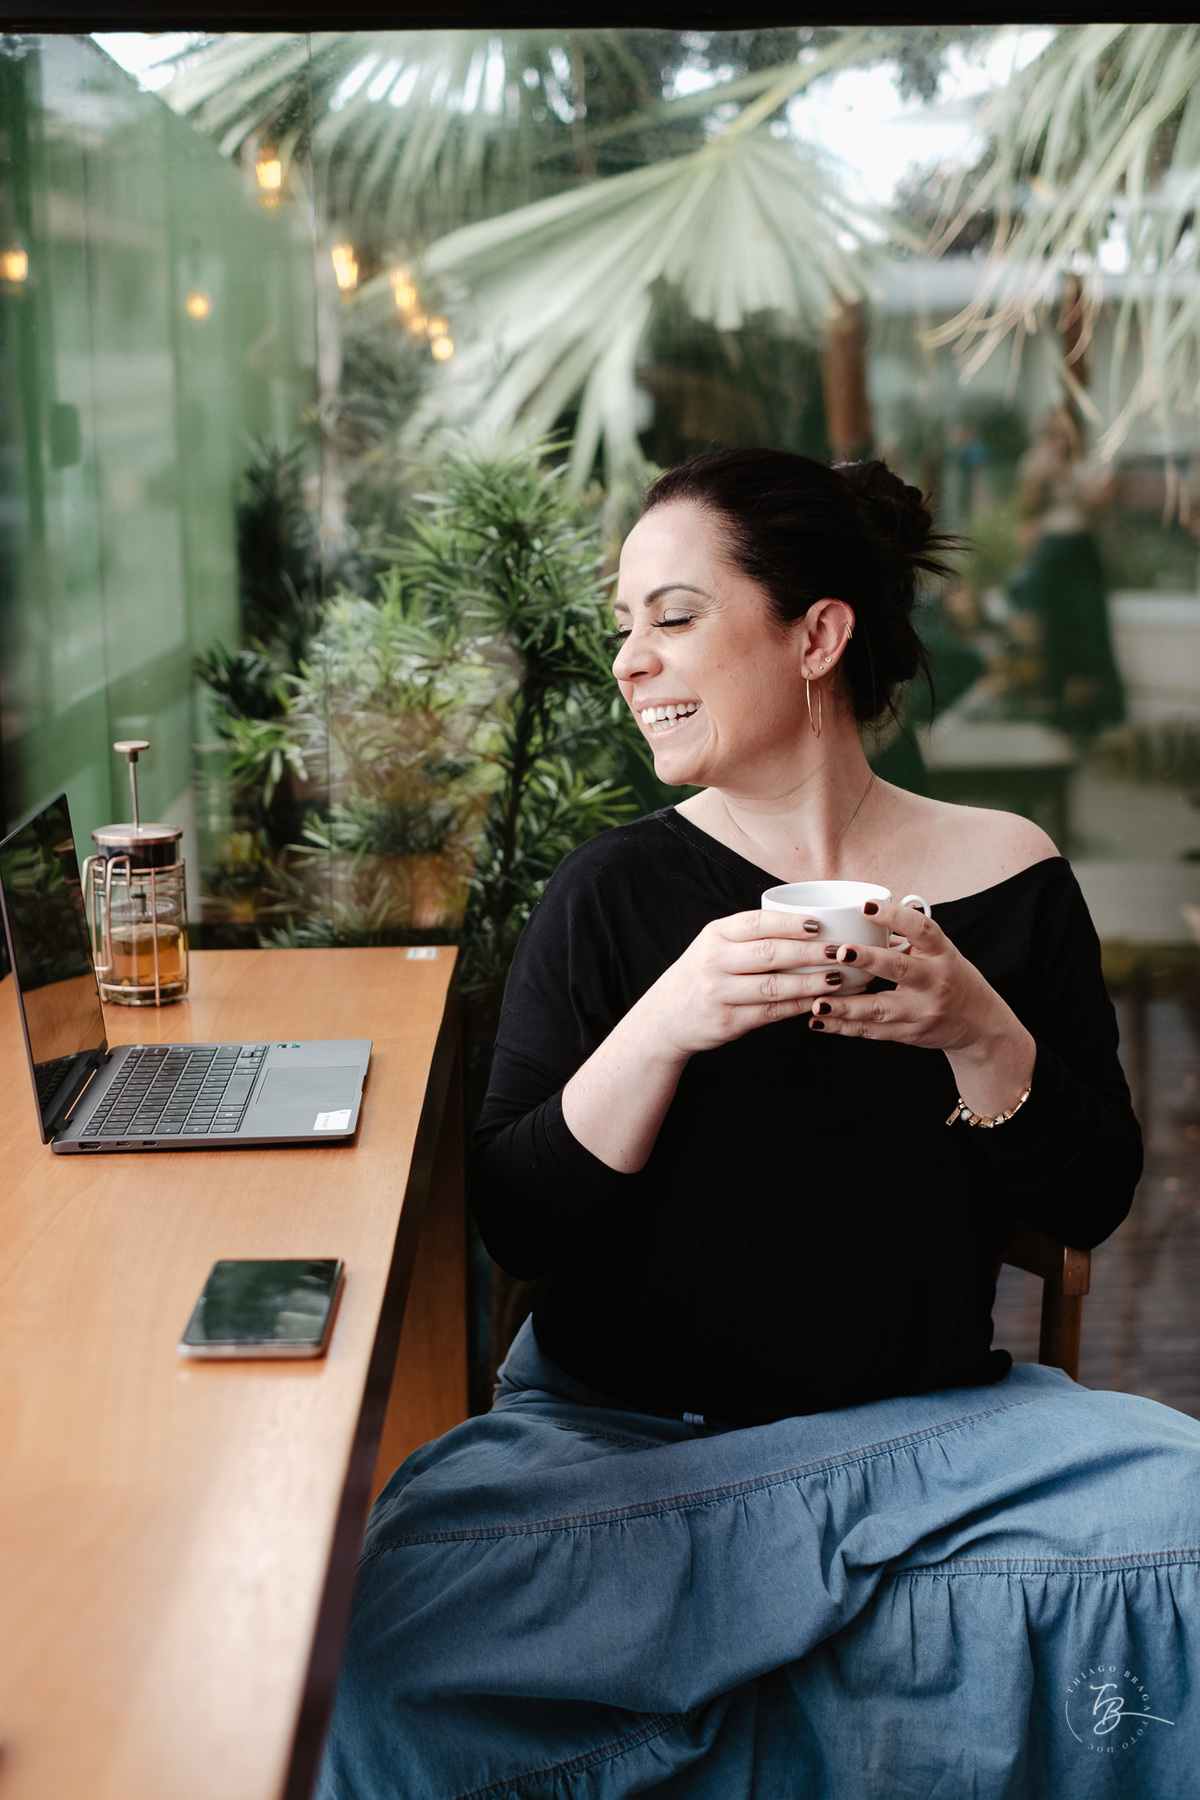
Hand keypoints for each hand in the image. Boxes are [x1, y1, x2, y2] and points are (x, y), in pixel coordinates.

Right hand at [641, 909, 857, 1062]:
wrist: (663, 1019)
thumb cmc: (701, 976)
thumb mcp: (714, 946)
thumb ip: (749, 936)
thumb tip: (807, 925)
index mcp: (714, 936)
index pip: (757, 923)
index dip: (790, 923)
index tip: (819, 924)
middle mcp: (713, 962)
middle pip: (769, 954)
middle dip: (810, 952)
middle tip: (839, 951)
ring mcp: (719, 994)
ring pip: (774, 986)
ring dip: (810, 983)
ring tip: (837, 978)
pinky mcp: (728, 1022)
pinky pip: (770, 1012)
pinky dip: (797, 1006)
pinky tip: (818, 1001)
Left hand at [807, 896, 1035, 1115]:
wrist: (980, 1025)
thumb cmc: (952, 979)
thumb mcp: (940, 953)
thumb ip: (909, 937)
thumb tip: (865, 914)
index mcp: (942, 954)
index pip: (922, 929)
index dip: (895, 916)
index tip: (866, 906)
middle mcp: (934, 982)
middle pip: (900, 969)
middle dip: (868, 960)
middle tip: (840, 952)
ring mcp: (921, 1011)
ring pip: (880, 1009)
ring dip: (846, 1006)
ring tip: (817, 1001)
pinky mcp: (908, 1034)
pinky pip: (871, 1031)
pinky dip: (843, 1027)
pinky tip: (818, 1021)